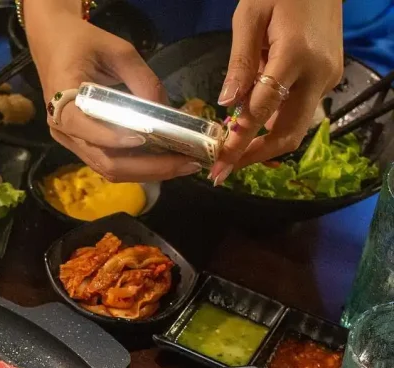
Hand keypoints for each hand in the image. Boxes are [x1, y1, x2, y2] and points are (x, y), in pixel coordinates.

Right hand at [24, 3, 200, 182]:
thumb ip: (142, 79)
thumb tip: (166, 110)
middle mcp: (63, 130)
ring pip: (108, 169)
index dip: (113, 137)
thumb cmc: (82, 44)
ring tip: (180, 166)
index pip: (84, 128)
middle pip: (104, 161)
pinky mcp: (82, 146)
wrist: (54, 47)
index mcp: (62, 101)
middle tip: (185, 163)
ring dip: (146, 172)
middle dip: (147, 167)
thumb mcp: (117, 50)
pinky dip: (137, 166)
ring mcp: (72, 142)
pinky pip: (109, 163)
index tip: (144, 137)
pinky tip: (163, 161)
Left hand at [211, 0, 343, 181]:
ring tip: (232, 150)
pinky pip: (298, 110)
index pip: (263, 110)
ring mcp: (327, 78)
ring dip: (264, 142)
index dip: (240, 141)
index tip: (220, 164)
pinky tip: (251, 121)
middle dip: (255, 156)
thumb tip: (226, 104)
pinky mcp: (328, 78)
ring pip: (295, 126)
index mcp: (295, 55)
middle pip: (288, 133)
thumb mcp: (250, 16)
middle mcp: (317, 73)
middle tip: (223, 170)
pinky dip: (274, 122)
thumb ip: (239, 62)